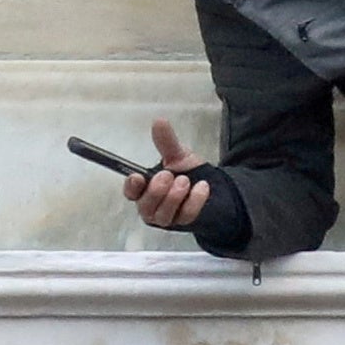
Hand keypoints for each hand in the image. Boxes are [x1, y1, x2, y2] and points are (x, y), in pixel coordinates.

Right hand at [124, 115, 213, 235]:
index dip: (132, 186)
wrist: (213, 189)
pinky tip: (202, 187)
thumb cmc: (189, 174)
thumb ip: (167, 142)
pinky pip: (186, 215)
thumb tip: (159, 122)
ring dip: (174, 197)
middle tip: (168, 175)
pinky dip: (195, 200)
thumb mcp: (178, 156)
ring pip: (163, 214)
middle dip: (156, 190)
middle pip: (145, 205)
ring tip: (185, 181)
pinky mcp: (184, 223)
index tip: (137, 177)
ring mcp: (167, 218)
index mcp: (144, 189)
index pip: (130, 192)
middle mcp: (152, 206)